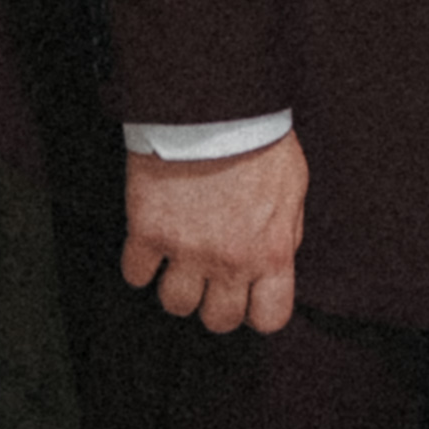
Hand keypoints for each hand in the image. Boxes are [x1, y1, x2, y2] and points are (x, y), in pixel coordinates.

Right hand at [123, 131, 305, 335]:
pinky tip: (149, 245)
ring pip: (175, 304)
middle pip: (218, 320)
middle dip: (215, 302)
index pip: (269, 318)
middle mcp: (229, 261)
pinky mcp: (148, 231)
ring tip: (179, 262)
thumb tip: (277, 256)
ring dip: (176, 286)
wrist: (213, 108)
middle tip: (211, 277)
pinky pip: (135, 274)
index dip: (257, 311)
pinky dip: (139, 265)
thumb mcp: (293, 188)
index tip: (248, 298)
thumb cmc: (258, 140)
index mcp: (271, 252)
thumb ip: (286, 231)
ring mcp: (185, 250)